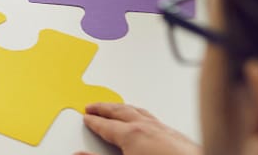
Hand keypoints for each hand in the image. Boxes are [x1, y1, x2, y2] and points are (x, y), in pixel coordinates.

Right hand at [77, 103, 200, 154]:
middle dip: (104, 108)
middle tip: (94, 106)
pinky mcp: (177, 135)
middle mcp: (147, 127)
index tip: (86, 117)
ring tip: (116, 107)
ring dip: (123, 107)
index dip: (93, 121)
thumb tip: (79, 154)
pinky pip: (153, 117)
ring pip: (138, 111)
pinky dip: (142, 114)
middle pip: (120, 111)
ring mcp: (163, 129)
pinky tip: (145, 119)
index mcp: (131, 134)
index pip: (105, 125)